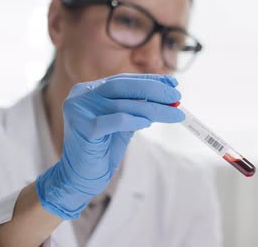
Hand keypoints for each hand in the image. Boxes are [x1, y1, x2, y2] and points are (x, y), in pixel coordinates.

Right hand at [35, 74, 183, 218]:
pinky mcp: (84, 128)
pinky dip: (134, 120)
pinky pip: (116, 120)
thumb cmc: (103, 148)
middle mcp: (82, 95)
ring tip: (174, 112)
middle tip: (177, 96)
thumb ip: (139, 106)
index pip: (124, 80)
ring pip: (124, 104)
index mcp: (89, 89)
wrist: (81, 176)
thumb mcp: (124, 122)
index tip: (173, 83)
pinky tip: (149, 122)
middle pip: (123, 86)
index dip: (150, 80)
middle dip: (154, 90)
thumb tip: (169, 95)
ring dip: (154, 108)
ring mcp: (80, 110)